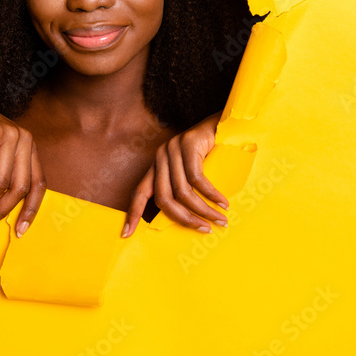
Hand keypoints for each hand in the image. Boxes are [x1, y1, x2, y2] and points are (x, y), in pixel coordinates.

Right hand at [0, 80, 45, 237]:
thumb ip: (5, 169)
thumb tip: (2, 206)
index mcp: (30, 147)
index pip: (39, 184)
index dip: (31, 211)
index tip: (19, 232)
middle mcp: (24, 139)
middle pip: (19, 188)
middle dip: (0, 213)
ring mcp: (8, 133)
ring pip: (0, 182)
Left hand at [122, 110, 228, 237]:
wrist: (227, 122)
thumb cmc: (211, 151)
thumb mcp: (192, 171)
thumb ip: (184, 189)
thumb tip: (188, 219)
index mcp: (157, 166)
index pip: (140, 192)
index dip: (133, 214)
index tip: (127, 234)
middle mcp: (161, 156)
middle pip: (163, 198)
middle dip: (184, 219)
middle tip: (204, 230)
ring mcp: (173, 149)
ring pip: (182, 191)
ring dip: (203, 210)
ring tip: (220, 220)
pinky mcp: (188, 144)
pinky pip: (197, 178)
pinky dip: (212, 195)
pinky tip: (223, 203)